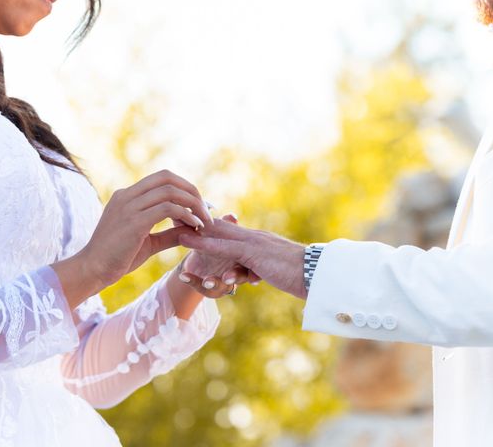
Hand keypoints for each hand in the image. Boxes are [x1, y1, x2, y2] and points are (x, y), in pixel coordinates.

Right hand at [53, 170, 212, 307]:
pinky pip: (168, 208)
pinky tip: (195, 227)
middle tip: (207, 211)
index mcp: (127, 196)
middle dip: (192, 191)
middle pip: (168, 178)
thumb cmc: (117, 258)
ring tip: (204, 222)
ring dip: (193, 204)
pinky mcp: (134, 221)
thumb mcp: (148, 242)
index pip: (162, 178)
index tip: (201, 206)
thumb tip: (193, 229)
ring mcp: (129, 206)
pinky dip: (187, 215)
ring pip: (170, 191)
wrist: (92, 271)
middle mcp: (127, 195)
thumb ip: (170, 233)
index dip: (185, 188)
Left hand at [179, 219, 306, 298]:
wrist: (318, 275)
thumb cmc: (301, 275)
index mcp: (257, 241)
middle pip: (220, 227)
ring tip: (177, 231)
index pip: (229, 231)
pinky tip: (193, 244)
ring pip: (220, 236)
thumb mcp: (275, 270)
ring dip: (197, 233)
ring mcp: (255, 243)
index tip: (188, 221)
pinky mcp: (256, 253)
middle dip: (197, 224)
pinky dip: (209, 244)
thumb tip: (252, 272)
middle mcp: (254, 238)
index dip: (208, 226)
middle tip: (174, 217)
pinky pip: (228, 248)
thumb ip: (260, 267)